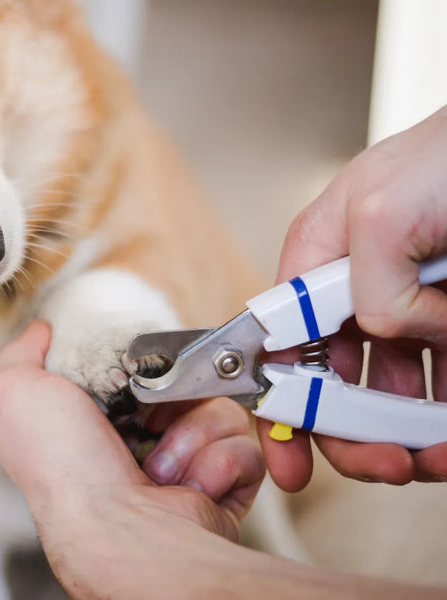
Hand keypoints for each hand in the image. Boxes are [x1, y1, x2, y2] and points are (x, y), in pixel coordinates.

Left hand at [0, 321, 264, 598]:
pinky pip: (243, 446)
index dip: (142, 363)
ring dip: (192, 433)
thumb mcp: (16, 392)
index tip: (132, 368)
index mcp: (96, 421)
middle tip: (148, 416)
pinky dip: (217, 462)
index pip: (137, 369)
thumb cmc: (62, 464)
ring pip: (218, 409)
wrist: (117, 528)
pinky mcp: (223, 486)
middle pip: (184, 382)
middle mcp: (140, 443)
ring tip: (160, 468)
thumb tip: (41, 330)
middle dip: (171, 395)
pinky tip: (189, 486)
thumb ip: (23, 354)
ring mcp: (185, 465)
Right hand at [260, 105, 446, 491]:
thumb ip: (366, 286)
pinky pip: (445, 385)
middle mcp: (357, 292)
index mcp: (318, 264)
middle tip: (387, 464)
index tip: (292, 458)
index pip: (279, 346)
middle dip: (354, 434)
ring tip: (435, 455)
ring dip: (408, 436)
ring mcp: (411, 311)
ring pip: (395, 396)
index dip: (280, 406)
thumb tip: (385, 333)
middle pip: (336, 384)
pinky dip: (446, 420)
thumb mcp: (382, 210)